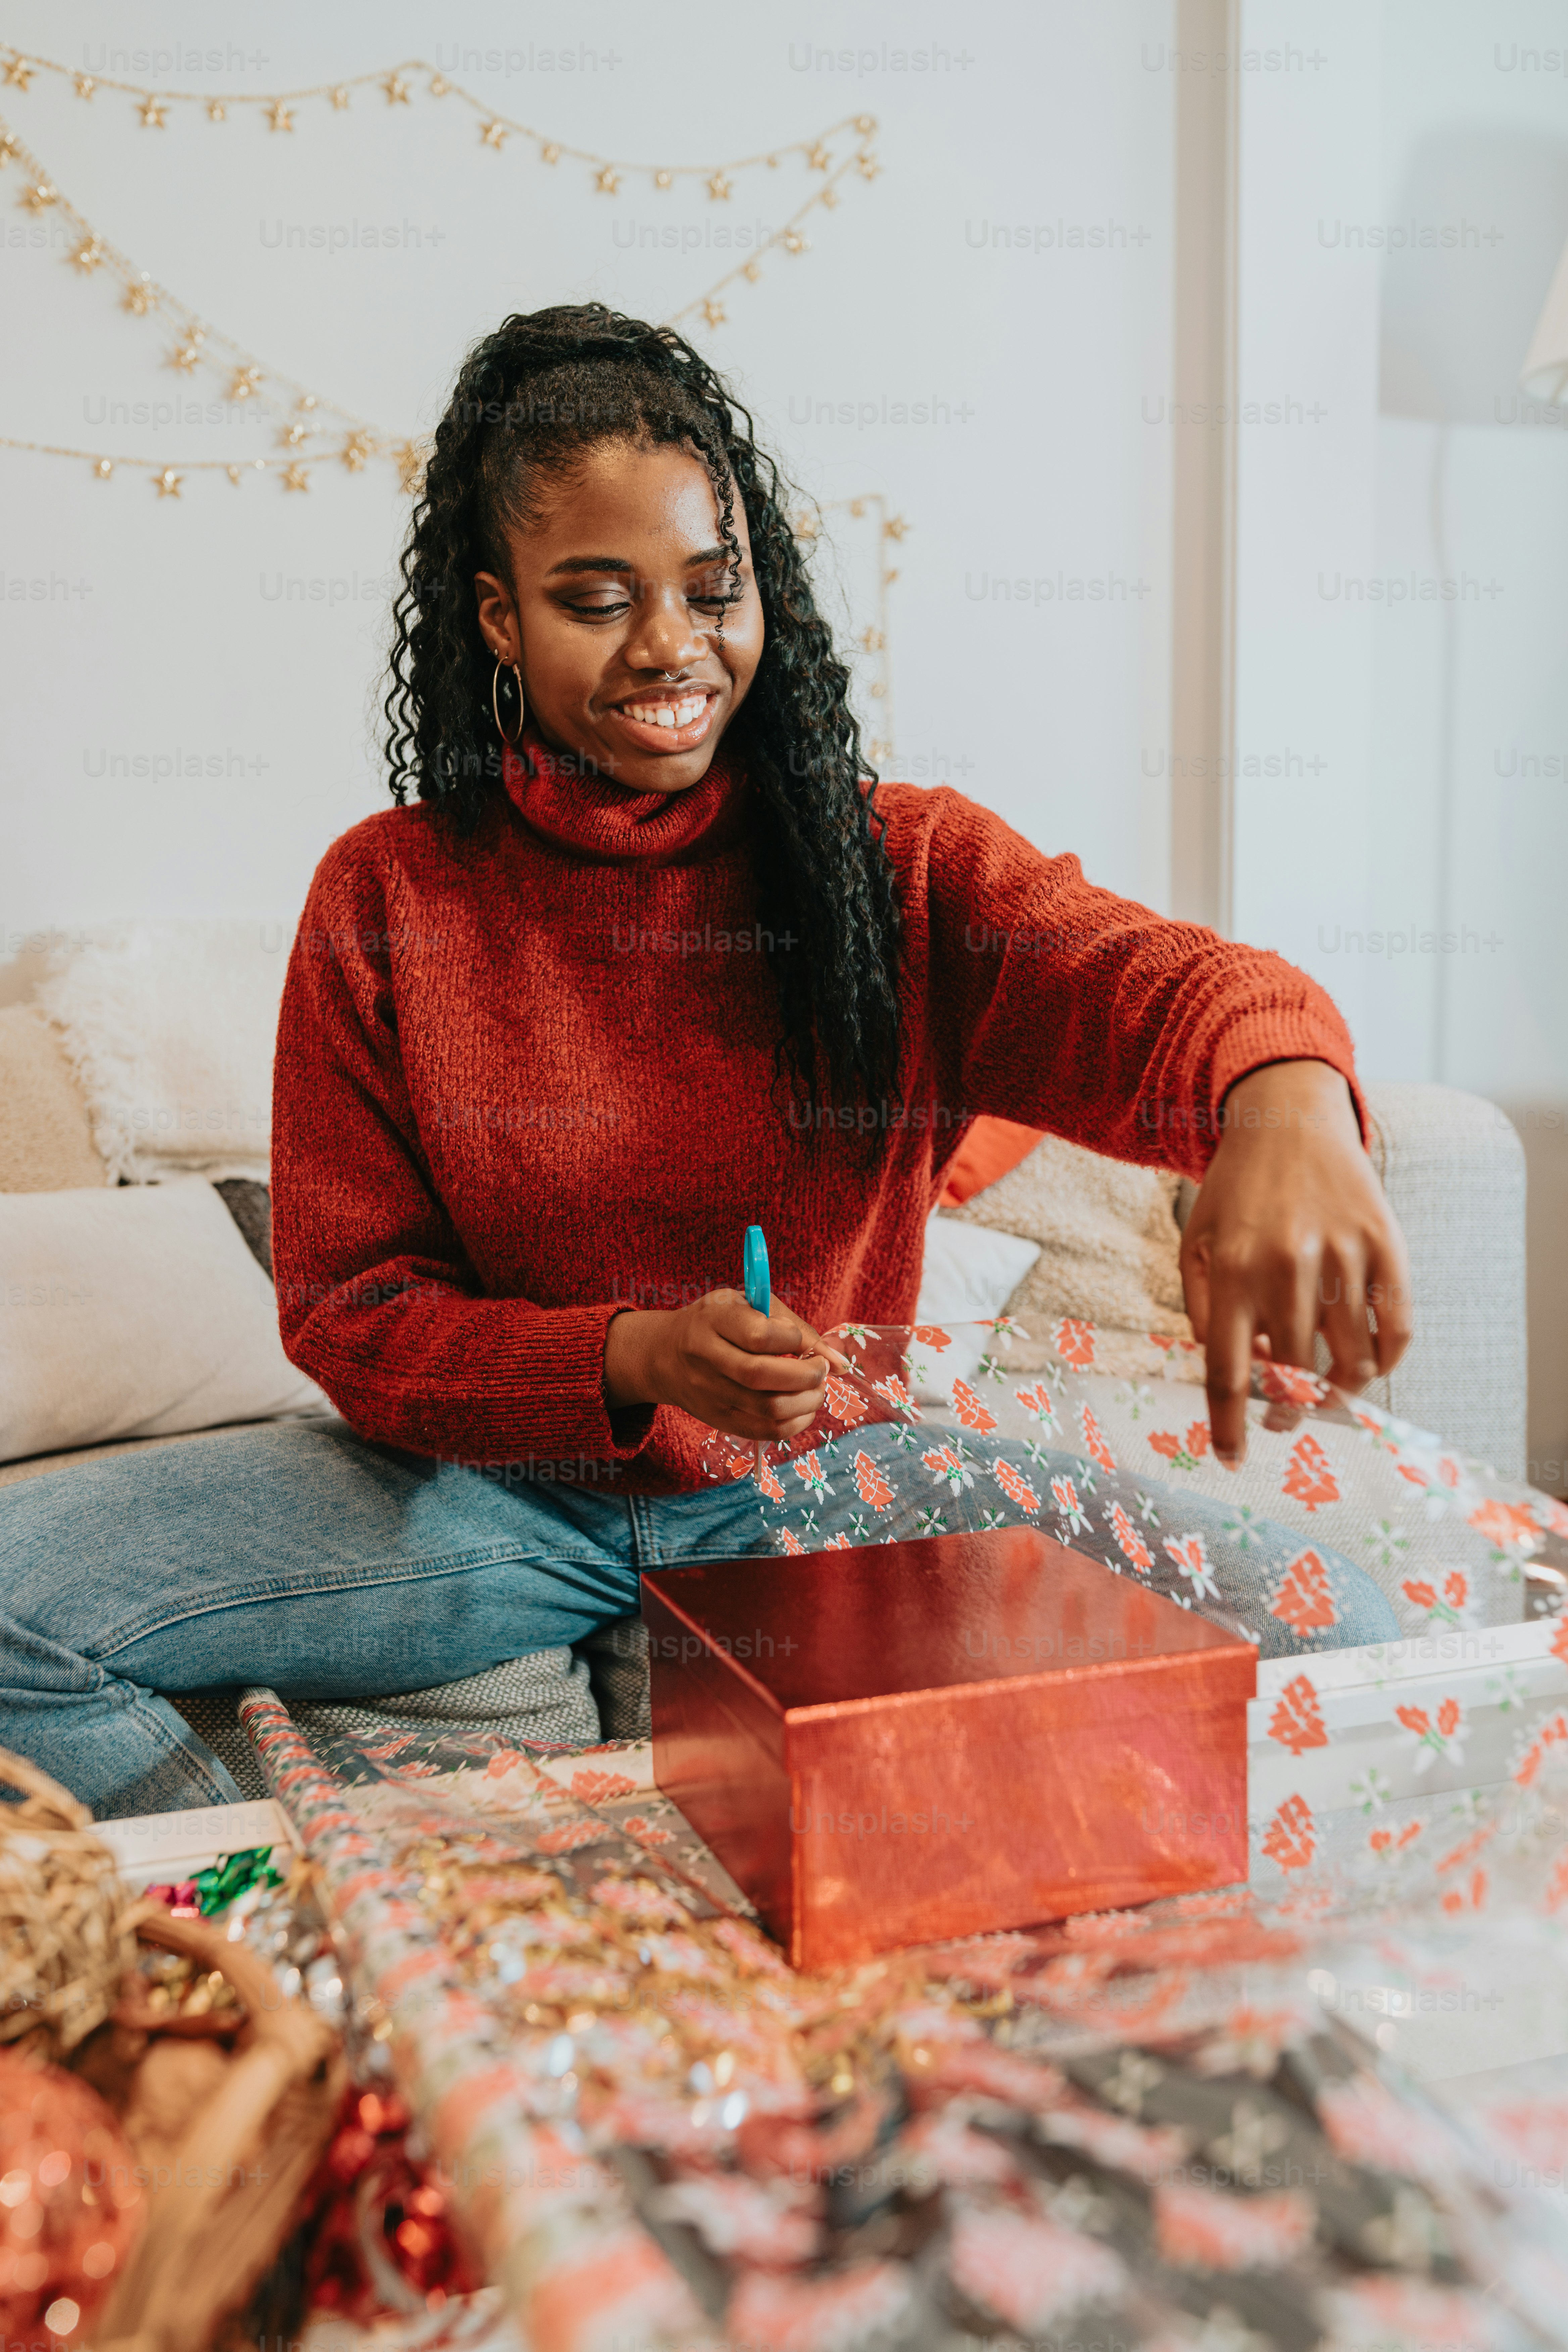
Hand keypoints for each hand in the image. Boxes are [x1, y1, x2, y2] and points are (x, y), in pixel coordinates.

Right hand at [603, 1290, 850, 1441]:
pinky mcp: (718, 1420)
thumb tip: (842, 1363)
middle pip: (762, 1376)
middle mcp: (706, 1357)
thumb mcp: (749, 1306)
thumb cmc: (719, 1323)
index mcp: (713, 1319)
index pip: (759, 1335)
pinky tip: (803, 1408)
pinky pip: (765, 1432)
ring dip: (807, 1401)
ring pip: (768, 1409)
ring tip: (815, 1388)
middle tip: (821, 1369)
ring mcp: (710, 1393)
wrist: (665, 1355)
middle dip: (807, 1375)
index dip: (793, 1339)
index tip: (802, 1341)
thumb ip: (794, 1327)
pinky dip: (795, 1424)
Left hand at [1179, 1060, 1411, 1466]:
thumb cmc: (1236, 1192)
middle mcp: (1286, 1266)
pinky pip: (1397, 1327)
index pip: (1227, 1372)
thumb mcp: (1196, 1242)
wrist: (1289, 1119)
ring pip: (1351, 1360)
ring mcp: (1342, 1254)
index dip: (1229, 1425)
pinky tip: (1369, 1364)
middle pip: (1292, 1374)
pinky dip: (1387, 1359)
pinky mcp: (1386, 1244)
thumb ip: (1199, 1308)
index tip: (1231, 1458)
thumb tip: (1227, 1369)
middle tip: (1284, 1419)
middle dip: (1286, 1412)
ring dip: (1338, 1393)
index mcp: (1231, 1270)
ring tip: (1325, 1395)